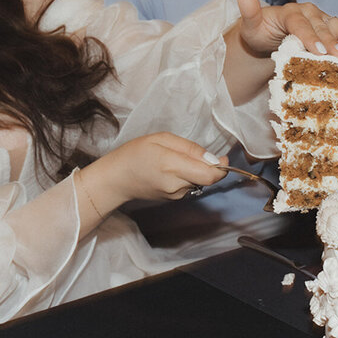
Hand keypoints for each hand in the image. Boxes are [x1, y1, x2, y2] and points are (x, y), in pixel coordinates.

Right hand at [80, 133, 228, 212]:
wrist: (116, 179)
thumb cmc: (135, 153)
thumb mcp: (161, 139)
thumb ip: (189, 148)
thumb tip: (212, 159)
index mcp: (173, 167)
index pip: (210, 175)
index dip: (221, 168)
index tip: (222, 158)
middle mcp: (177, 185)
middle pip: (206, 179)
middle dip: (207, 166)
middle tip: (190, 153)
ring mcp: (175, 195)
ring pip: (198, 182)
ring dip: (195, 171)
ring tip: (175, 160)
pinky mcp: (173, 199)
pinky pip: (189, 186)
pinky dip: (187, 176)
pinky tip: (171, 169)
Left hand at [234, 0, 337, 58]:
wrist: (266, 35)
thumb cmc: (258, 32)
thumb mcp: (250, 25)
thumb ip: (249, 11)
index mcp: (291, 11)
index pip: (300, 24)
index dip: (309, 37)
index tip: (318, 51)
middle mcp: (309, 12)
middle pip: (324, 26)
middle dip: (334, 41)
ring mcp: (322, 18)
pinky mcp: (330, 26)